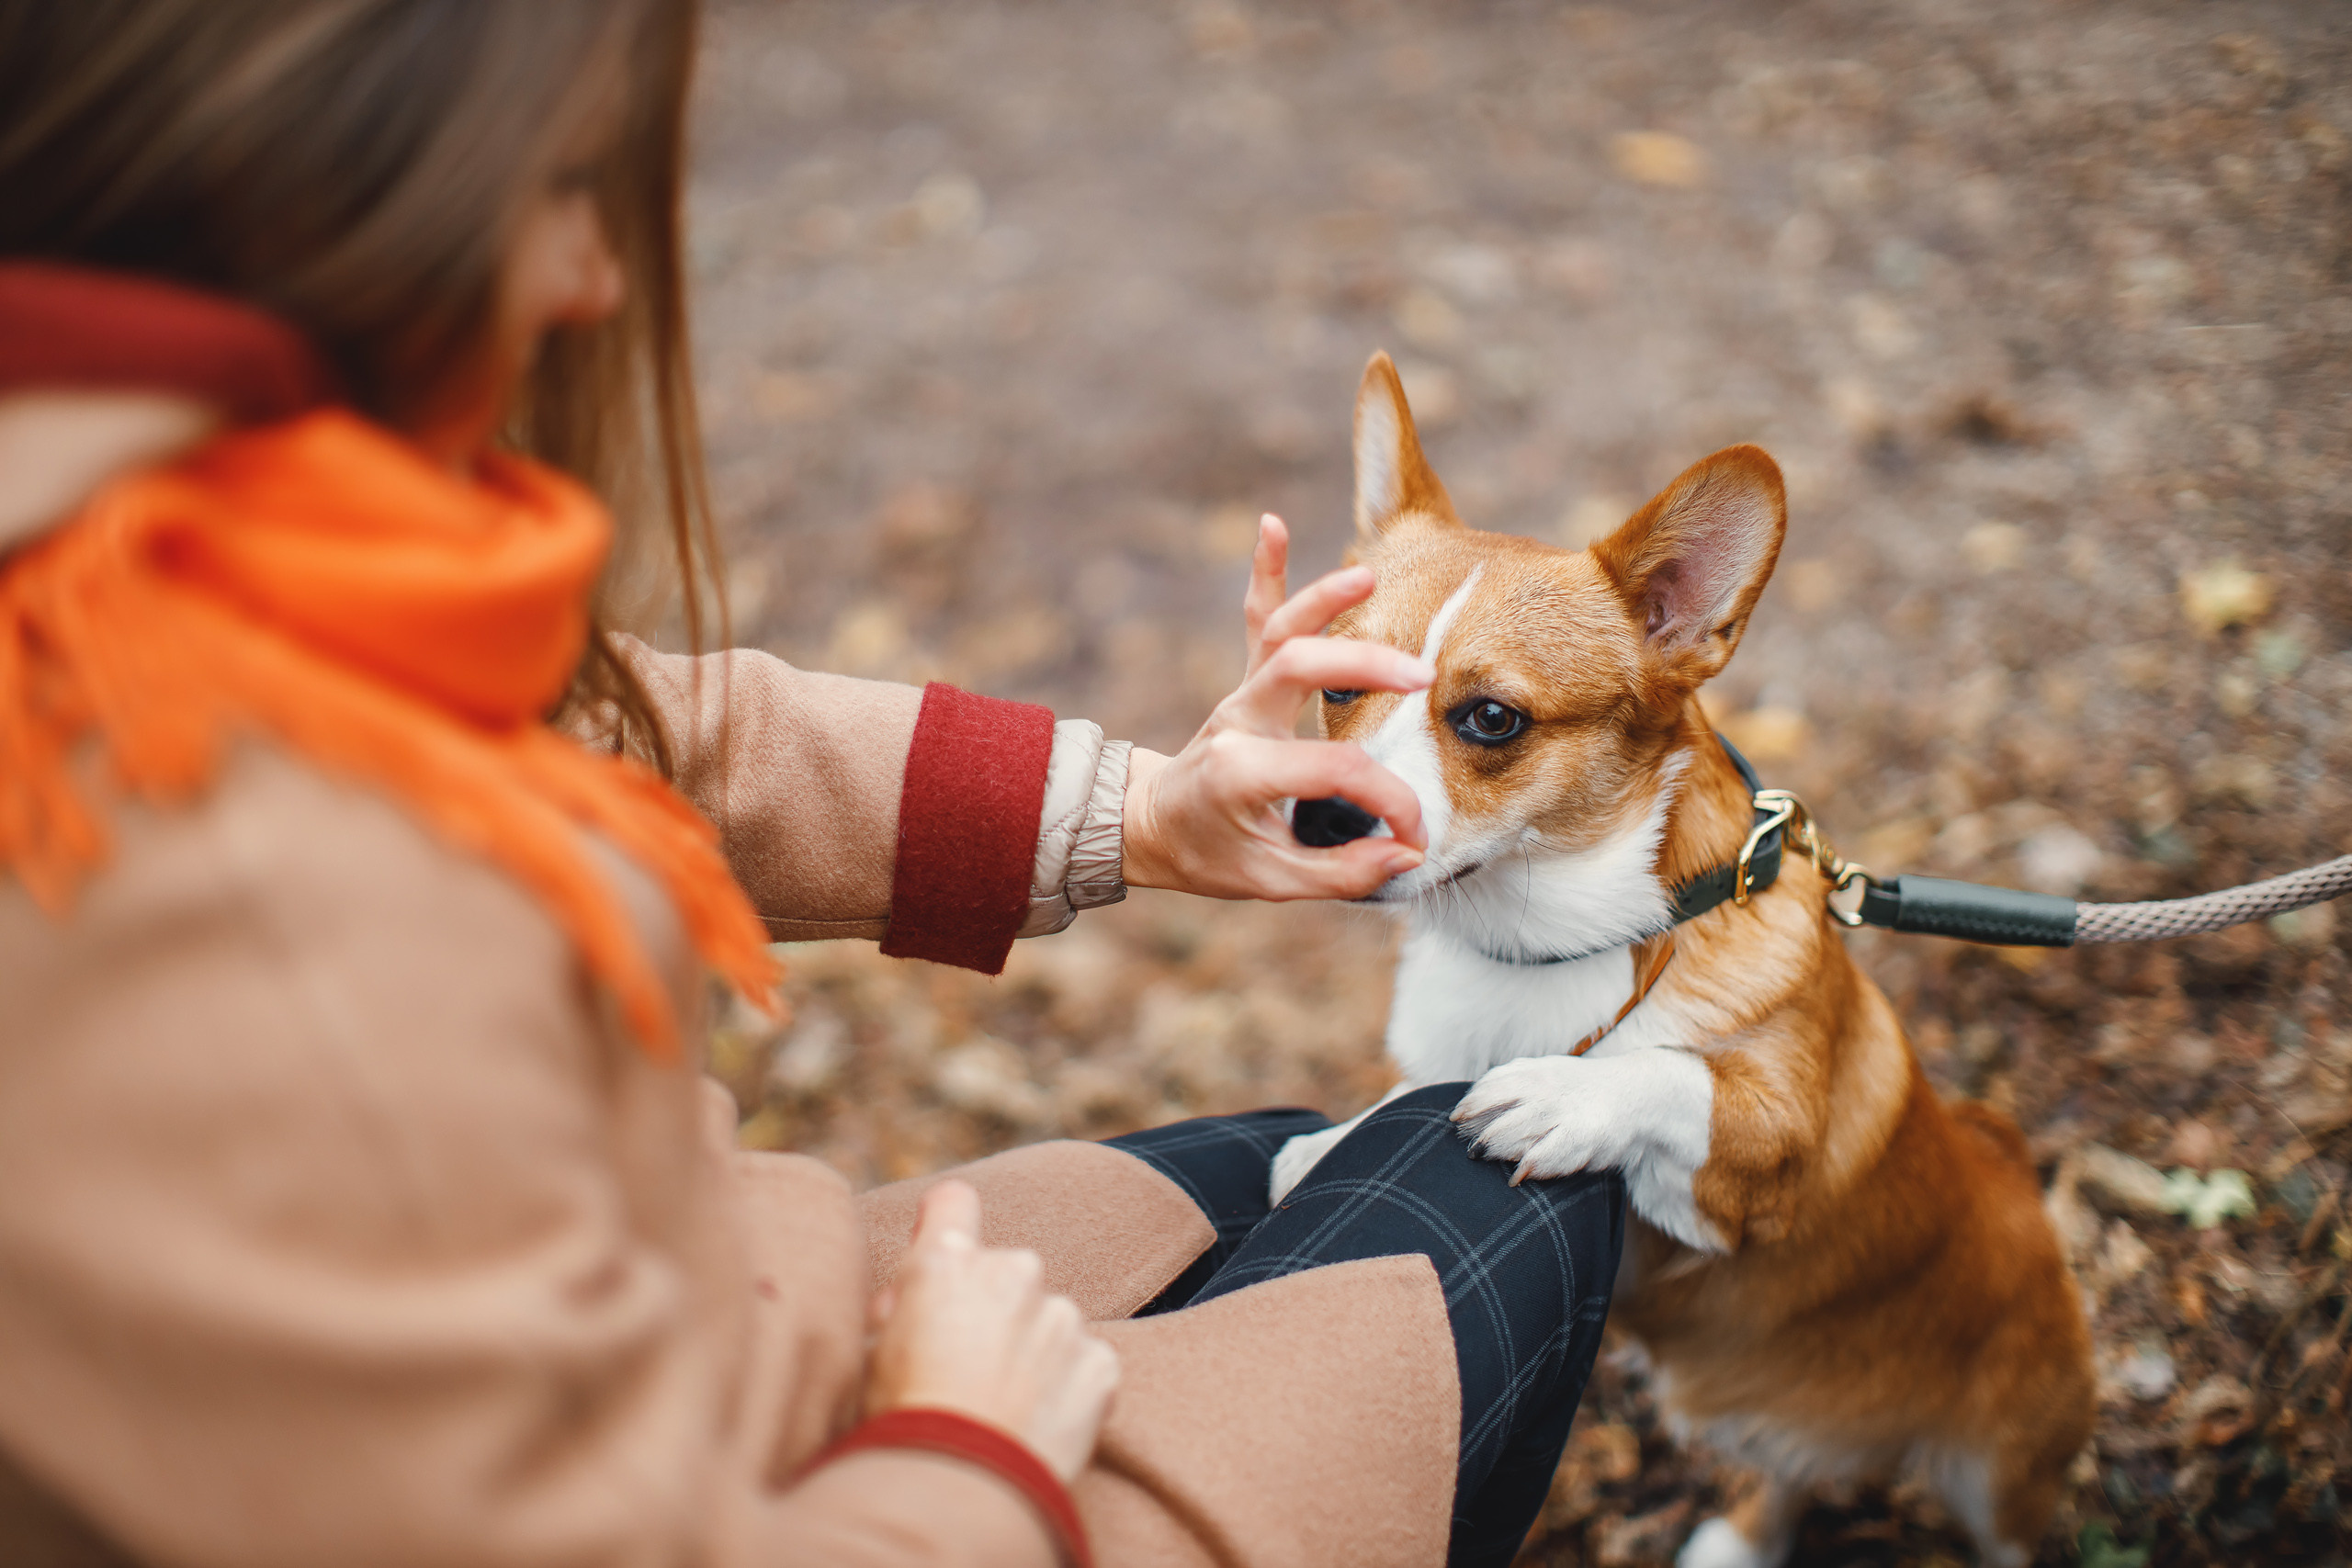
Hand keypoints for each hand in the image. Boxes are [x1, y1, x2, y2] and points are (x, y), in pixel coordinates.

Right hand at [865, 1181, 1119, 1482]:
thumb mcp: (874, 1355)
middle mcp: (1013, 1273)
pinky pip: (1084, 1365)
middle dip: (990, 1310)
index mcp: (947, 1263)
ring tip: (1002, 1409)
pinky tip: (1037, 1424)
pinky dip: (1067, 1389)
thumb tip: (907, 1307)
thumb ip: (902, 1311)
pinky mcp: (1099, 1363)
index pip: (954, 1203)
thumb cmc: (902, 1422)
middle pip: (1005, 1275)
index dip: (946, 1223)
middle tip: (965, 1369)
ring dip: (1033, 1352)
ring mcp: (1062, 1317)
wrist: (961, 1487)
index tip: (947, 1250)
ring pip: (1048, 1322)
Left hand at [1120, 514, 1430, 899]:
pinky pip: (1255, 618)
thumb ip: (1340, 871)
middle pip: (1299, 669)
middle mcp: (1238, 721)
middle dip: (1365, 665)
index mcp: (1243, 773)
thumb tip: (1407, 857)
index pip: (1334, 770)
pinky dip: (1264, 571)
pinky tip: (1271, 524)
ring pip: (1278, 631)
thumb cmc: (1213, 855)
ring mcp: (1241, 694)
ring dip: (1322, 598)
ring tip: (1367, 576)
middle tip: (1422, 679)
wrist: (1153, 826)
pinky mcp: (1246, 681)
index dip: (1388, 803)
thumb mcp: (1272, 883)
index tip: (1415, 836)